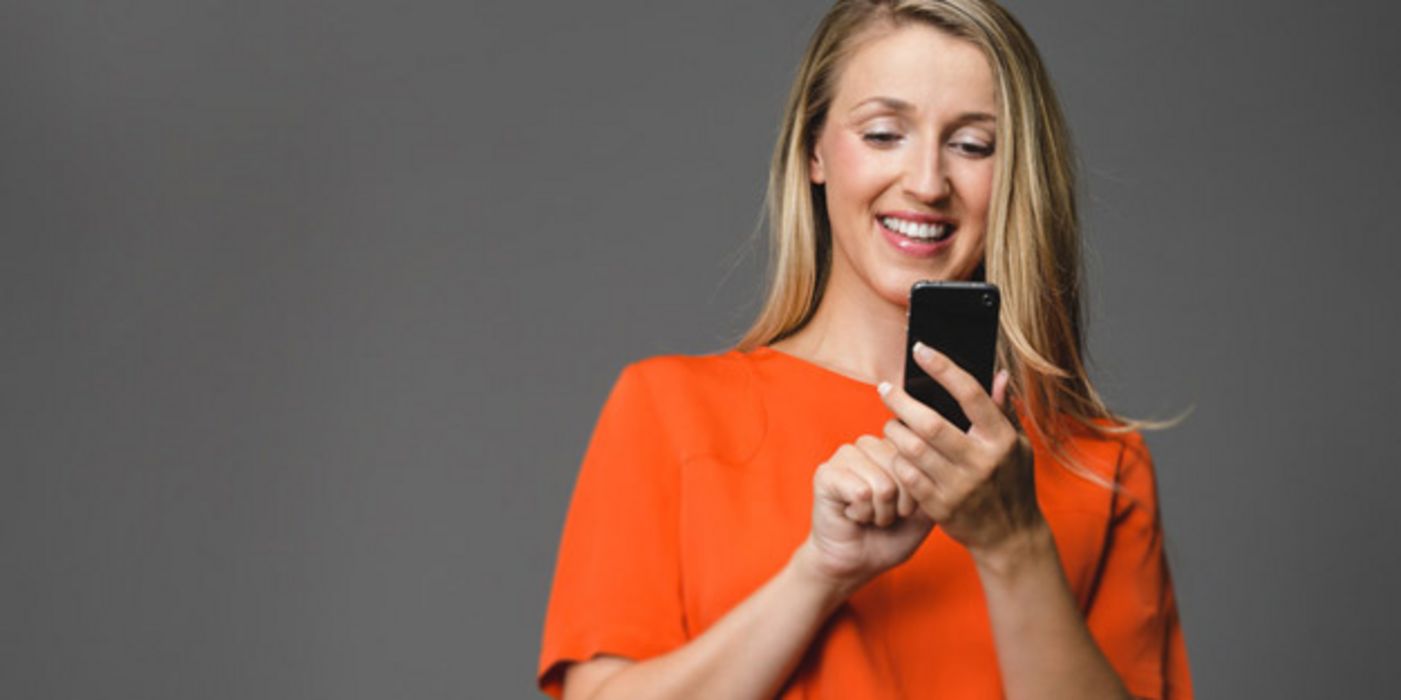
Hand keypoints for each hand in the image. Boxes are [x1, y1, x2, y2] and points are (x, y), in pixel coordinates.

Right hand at [799, 434, 934, 591]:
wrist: (857, 563)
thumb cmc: (890, 537)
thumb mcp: (925, 509)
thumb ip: (933, 482)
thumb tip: (938, 458)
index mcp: (892, 447)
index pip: (919, 459)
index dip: (916, 493)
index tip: (904, 508)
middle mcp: (868, 446)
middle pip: (902, 471)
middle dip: (898, 505)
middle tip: (883, 514)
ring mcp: (845, 456)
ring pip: (882, 484)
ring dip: (879, 512)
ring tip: (869, 515)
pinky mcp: (825, 474)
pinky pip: (860, 492)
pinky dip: (862, 514)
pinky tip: (852, 515)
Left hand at [877, 342, 1040, 559]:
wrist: (1009, 537)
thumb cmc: (1012, 483)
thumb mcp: (1018, 446)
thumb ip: (1003, 410)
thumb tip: (999, 373)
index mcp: (1001, 440)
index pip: (971, 394)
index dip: (943, 368)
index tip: (921, 350)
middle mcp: (981, 462)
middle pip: (930, 423)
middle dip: (901, 401)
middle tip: (886, 388)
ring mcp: (959, 486)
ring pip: (912, 449)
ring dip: (894, 430)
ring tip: (891, 421)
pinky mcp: (940, 507)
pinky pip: (906, 476)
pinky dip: (897, 460)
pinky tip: (897, 452)